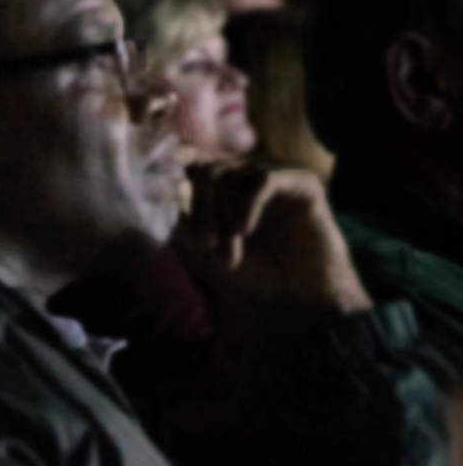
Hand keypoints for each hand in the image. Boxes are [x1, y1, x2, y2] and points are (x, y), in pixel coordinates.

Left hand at [172, 161, 369, 314]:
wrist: (306, 296)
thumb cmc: (259, 274)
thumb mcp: (207, 252)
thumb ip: (183, 226)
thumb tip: (160, 200)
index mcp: (229, 188)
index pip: (193, 169)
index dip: (179, 191)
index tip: (178, 223)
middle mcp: (250, 176)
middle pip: (206, 169)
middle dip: (199, 206)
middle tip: (203, 243)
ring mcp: (276, 176)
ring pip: (230, 173)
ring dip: (221, 214)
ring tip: (227, 248)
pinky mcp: (302, 183)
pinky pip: (262, 180)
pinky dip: (245, 206)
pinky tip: (242, 232)